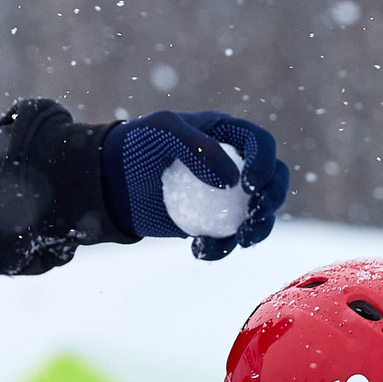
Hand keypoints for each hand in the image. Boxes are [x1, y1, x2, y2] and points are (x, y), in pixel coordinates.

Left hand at [103, 109, 288, 260]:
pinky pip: (229, 237)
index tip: (249, 186)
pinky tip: (200, 250)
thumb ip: (198, 147)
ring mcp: (225, 194)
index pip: (261, 143)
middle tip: (255, 216)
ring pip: (259, 213)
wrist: (109, 180)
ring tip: (240, 241)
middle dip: (273, 199)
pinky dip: (222, 248)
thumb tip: (233, 182)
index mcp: (226, 133)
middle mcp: (233, 162)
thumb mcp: (163, 131)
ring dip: (258, 230)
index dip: (265, 163)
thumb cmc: (136, 145)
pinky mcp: (211, 220)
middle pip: (273, 179)